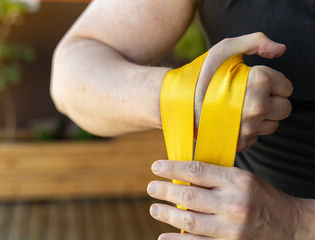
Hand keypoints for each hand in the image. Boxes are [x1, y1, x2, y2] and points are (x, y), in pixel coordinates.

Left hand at [147, 160, 310, 239]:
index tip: (156, 167)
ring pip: (190, 221)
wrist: (288, 226)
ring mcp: (231, 229)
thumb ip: (215, 176)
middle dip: (165, 192)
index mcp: (237, 181)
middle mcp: (234, 204)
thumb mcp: (242, 178)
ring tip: (154, 208)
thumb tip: (181, 173)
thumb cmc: (260, 197)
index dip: (172, 168)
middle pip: (190, 197)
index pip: (197, 171)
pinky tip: (163, 237)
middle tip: (151, 188)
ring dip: (167, 215)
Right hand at [195, 32, 292, 150]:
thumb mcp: (225, 48)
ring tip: (238, 107)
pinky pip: (256, 137)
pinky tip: (231, 120)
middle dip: (271, 100)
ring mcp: (247, 128)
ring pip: (272, 124)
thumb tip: (279, 50)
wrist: (177, 102)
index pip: (287, 87)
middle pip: (284, 108)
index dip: (272, 82)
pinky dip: (247, 130)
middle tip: (250, 95)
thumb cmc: (201, 75)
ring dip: (261, 116)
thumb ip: (256, 41)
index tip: (254, 81)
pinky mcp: (239, 143)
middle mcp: (256, 107)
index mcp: (258, 82)